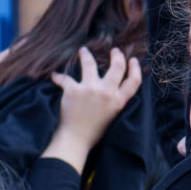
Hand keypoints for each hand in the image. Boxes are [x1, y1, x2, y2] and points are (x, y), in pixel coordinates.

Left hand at [42, 47, 142, 171]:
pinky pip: (65, 78)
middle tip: (114, 50)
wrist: (76, 139)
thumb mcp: (113, 114)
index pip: (134, 81)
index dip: (135, 68)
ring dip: (86, 56)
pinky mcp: (73, 90)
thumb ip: (116, 99)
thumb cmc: (95, 130)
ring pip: (90, 64)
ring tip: (83, 51)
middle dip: (117, 55)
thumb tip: (115, 86)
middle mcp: (107, 93)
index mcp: (119, 101)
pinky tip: (55, 76)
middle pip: (117, 67)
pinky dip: (58, 77)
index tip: (133, 59)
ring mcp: (90, 90)